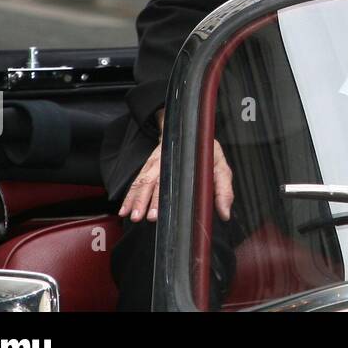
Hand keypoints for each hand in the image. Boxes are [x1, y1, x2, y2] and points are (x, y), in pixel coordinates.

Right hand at [119, 131, 233, 223]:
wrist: (191, 131)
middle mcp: (167, 160)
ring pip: (142, 180)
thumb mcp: (221, 168)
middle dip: (144, 200)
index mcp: (185, 160)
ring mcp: (156, 163)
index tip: (156, 213)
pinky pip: (137, 181)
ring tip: (130, 215)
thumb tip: (224, 213)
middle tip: (141, 217)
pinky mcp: (149, 166)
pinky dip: (129, 195)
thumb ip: (224, 190)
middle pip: (153, 180)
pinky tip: (123, 209)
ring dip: (134, 198)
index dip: (163, 195)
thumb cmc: (207, 153)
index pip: (173, 179)